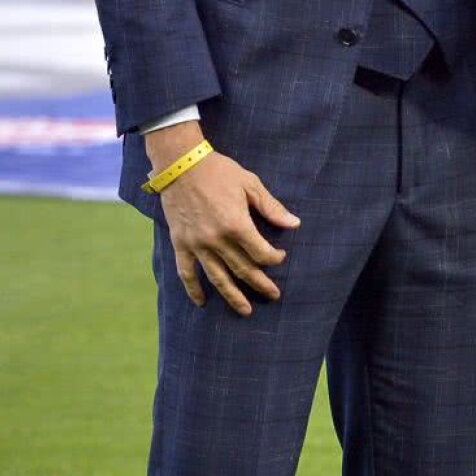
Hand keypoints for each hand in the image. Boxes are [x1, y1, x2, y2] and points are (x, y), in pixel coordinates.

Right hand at [148, 126, 299, 315]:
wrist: (182, 165)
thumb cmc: (219, 172)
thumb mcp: (250, 184)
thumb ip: (271, 207)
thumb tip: (294, 224)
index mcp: (236, 225)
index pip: (260, 253)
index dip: (273, 258)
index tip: (280, 258)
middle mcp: (217, 240)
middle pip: (242, 269)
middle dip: (260, 284)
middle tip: (273, 295)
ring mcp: (197, 245)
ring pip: (217, 278)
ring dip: (233, 296)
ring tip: (245, 311)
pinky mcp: (181, 244)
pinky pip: (187, 273)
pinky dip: (194, 290)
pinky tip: (202, 302)